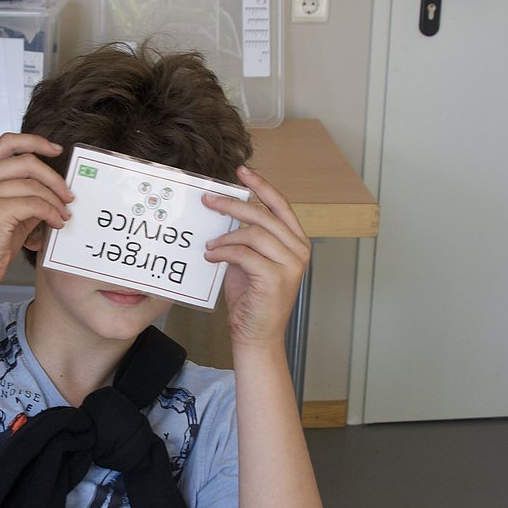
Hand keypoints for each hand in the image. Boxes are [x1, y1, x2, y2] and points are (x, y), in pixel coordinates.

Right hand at [0, 133, 72, 299]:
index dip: (36, 141)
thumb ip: (21, 193)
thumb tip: (55, 185)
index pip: (8, 141)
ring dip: (56, 200)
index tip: (56, 150)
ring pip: (33, 185)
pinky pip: (35, 204)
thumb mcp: (1, 211)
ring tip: (63, 214)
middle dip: (54, 177)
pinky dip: (51, 213)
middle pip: (27, 161)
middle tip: (68, 195)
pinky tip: (56, 223)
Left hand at [202, 166, 310, 347]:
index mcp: (296, 241)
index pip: (280, 205)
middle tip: (208, 201)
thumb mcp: (250, 260)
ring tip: (209, 246)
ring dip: (225, 236)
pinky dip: (223, 252)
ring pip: (254, 233)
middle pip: (264, 215)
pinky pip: (244, 254)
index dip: (261, 186)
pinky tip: (211, 257)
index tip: (241, 172)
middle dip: (233, 206)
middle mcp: (299, 250)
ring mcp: (291, 264)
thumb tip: (225, 212)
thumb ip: (247, 238)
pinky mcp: (276, 278)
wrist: (257, 335)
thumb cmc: (252, 298)